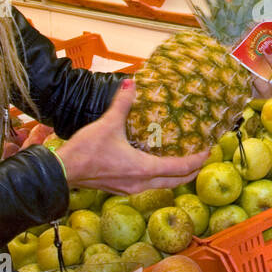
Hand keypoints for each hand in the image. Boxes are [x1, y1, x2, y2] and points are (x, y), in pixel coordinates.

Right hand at [53, 79, 206, 193]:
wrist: (62, 172)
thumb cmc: (86, 151)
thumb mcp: (107, 124)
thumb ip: (123, 104)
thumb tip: (132, 84)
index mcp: (144, 169)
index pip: (180, 168)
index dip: (197, 159)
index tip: (209, 150)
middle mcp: (141, 182)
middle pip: (176, 181)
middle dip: (192, 170)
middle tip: (203, 156)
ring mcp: (130, 188)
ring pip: (163, 185)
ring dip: (176, 175)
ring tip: (185, 160)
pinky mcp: (121, 188)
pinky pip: (149, 184)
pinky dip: (160, 176)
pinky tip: (157, 164)